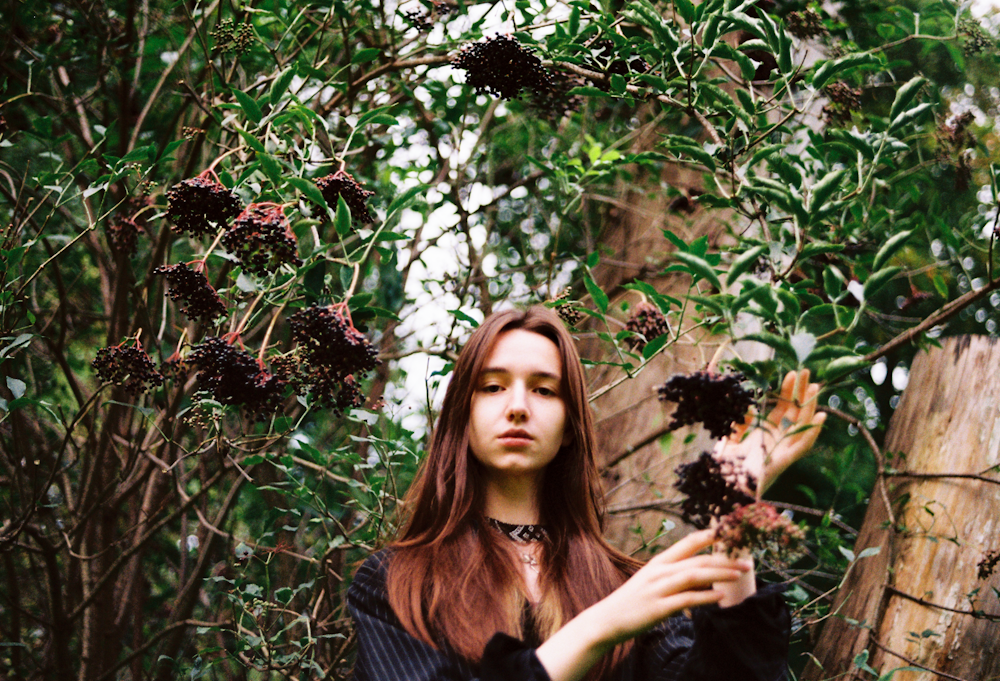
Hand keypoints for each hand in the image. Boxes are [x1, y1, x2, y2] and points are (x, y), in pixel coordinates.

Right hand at [588, 529, 750, 644]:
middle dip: (724, 559)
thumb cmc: (634, 601)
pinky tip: (720, 597)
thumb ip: (676, 577)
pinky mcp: (659, 607)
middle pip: (697, 560)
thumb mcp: (652, 581)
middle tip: (747, 561)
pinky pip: (687, 599)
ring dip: (719, 573)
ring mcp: (659, 588)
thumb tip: (705, 578)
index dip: (709, 536)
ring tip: (739, 575)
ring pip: (694, 575)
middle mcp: (659, 571)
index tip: (731, 533)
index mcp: (659, 562)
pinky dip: (706, 596)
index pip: (687, 543)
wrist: (608, 619)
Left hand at [716, 369, 825, 494]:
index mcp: (764, 432)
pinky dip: (812, 432)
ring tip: (815, 387)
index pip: (781, 407)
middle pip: (794, 412)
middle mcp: (776, 440)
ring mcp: (782, 450)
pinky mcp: (784, 461)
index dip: (787, 391)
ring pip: (802, 425)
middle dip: (801, 393)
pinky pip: (802, 446)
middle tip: (807, 372)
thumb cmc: (724, 466)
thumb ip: (739, 422)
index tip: (792, 373)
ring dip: (810, 406)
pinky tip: (820, 416)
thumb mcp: (729, 438)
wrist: (721, 488)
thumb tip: (750, 407)